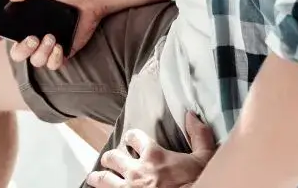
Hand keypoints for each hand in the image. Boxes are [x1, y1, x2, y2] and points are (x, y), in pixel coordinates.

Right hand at [0, 0, 106, 69]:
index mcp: (22, 19)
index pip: (1, 32)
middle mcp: (32, 34)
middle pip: (16, 53)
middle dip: (22, 50)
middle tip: (33, 38)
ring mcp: (46, 45)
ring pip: (35, 61)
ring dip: (41, 53)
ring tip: (51, 37)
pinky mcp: (62, 52)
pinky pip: (52, 65)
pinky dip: (53, 59)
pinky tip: (59, 46)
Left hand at [86, 114, 217, 187]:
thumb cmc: (197, 181)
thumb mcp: (203, 158)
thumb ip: (198, 135)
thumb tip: (191, 115)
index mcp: (153, 155)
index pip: (134, 137)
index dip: (132, 137)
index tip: (131, 140)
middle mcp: (136, 170)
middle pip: (112, 157)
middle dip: (110, 158)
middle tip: (110, 160)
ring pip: (103, 178)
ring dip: (98, 177)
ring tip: (95, 177)